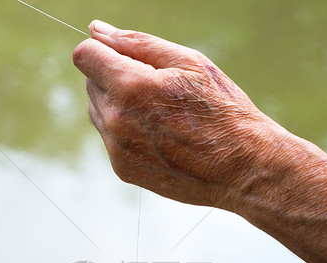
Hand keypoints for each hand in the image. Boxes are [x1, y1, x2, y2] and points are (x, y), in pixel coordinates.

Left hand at [72, 21, 288, 211]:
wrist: (241, 167)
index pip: (84, 55)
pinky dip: (126, 131)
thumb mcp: (188, 62)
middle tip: (157, 88)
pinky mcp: (122, 169)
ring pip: (97, 111)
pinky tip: (160, 135)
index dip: (103, 50)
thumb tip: (97, 30)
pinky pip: (109, 138)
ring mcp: (117, 149)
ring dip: (118, 104)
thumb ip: (136, 43)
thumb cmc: (222, 109)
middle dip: (114, 76)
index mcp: (130, 86)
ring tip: (160, 112)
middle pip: (90, 83)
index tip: (125, 56)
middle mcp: (116, 120)